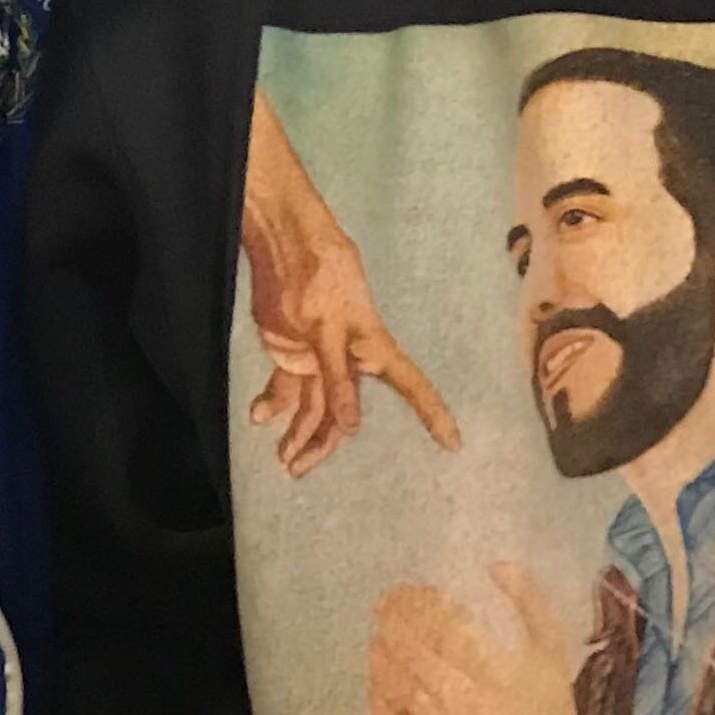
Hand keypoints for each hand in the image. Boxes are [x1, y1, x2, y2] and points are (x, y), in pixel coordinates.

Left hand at [242, 99, 458, 475]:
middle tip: (299, 469)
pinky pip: (286, 386)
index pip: (410, 385)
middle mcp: (349, 358)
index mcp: (372, 348)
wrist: (283, 245)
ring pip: (313, 404)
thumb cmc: (319, 276)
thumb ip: (336, 378)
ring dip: (298, 430)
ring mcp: (318, 356)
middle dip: (325, 441)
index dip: (432, 412)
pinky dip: (275, 402)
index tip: (454, 442)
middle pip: (344, 411)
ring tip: (283, 459)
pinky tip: (260, 416)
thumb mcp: (328, 329)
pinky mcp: (292, 350)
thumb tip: (352, 428)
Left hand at [370, 561, 588, 714]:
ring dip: (380, 651)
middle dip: (392, 619)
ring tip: (379, 639)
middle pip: (412, 645)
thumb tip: (499, 564)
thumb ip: (533, 608)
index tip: (414, 590)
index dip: (421, 601)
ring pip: (394, 677)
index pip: (444, 621)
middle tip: (386, 605)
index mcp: (500, 672)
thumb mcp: (556, 666)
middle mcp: (466, 699)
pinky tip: (378, 681)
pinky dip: (378, 692)